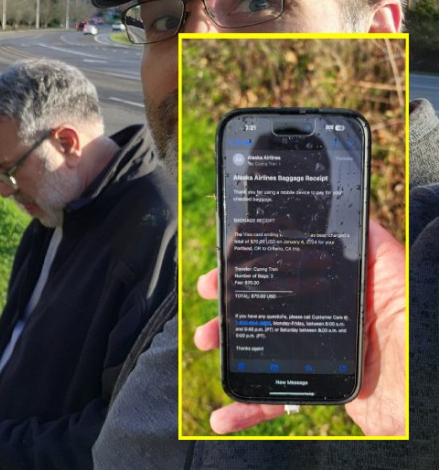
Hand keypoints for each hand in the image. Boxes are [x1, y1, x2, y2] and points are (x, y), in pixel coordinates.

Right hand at [193, 220, 405, 435]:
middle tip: (210, 295)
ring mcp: (314, 355)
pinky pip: (274, 400)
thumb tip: (355, 208)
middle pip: (263, 307)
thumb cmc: (419, 334)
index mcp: (335, 292)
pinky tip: (222, 415)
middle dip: (228, 303)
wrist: (426, 398)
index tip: (224, 263)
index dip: (249, 266)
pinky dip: (246, 409)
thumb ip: (376, 247)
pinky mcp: (314, 388)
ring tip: (206, 341)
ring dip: (226, 347)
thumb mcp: (399, 278)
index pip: (283, 272)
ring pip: (258, 349)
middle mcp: (320, 320)